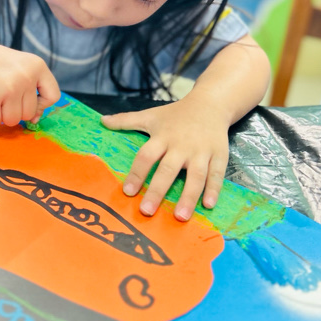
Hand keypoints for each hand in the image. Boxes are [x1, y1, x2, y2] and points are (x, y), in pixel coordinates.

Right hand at [0, 35, 60, 127]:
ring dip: (1, 114)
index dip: (41, 104)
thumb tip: (35, 120)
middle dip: (15, 109)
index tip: (26, 98)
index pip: (53, 96)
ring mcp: (9, 88)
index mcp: (38, 66)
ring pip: (13, 120)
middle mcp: (26, 76)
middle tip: (3, 92)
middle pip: (29, 113)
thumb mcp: (21, 68)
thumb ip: (32, 92)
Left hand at [101, 94, 229, 220]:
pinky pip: (216, 174)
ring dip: (188, 196)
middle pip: (168, 169)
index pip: (146, 156)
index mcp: (163, 136)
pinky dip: (214, 190)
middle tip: (147, 211)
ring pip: (196, 175)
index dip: (137, 173)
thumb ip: (127, 120)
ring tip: (180, 217)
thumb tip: (102, 121)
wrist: (210, 103)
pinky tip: (208, 205)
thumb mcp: (151, 115)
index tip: (128, 192)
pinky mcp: (219, 154)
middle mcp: (181, 145)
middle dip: (157, 190)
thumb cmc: (176, 114)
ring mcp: (201, 151)